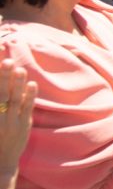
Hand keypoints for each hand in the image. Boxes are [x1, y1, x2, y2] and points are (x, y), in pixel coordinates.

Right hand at [0, 60, 35, 176]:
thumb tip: (1, 92)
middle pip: (0, 94)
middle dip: (3, 77)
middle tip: (8, 61)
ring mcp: (10, 123)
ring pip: (15, 100)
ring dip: (18, 83)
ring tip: (21, 69)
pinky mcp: (23, 127)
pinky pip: (27, 109)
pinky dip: (30, 96)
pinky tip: (32, 84)